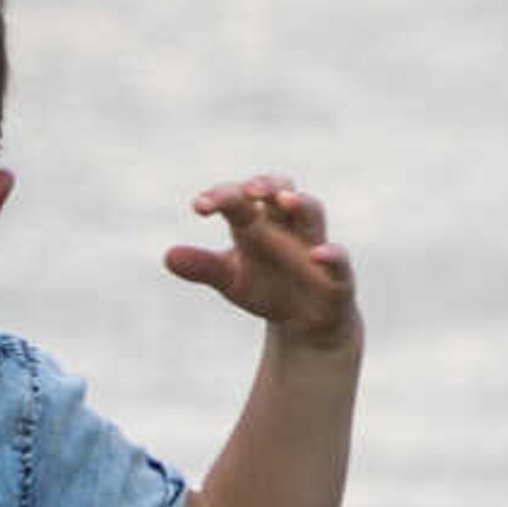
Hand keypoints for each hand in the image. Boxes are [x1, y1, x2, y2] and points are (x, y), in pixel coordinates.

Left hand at [163, 175, 358, 349]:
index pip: (239, 199)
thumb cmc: (265, 287)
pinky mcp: (337, 275)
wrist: (304, 321)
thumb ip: (203, 267)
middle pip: (281, 190)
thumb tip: (168, 256)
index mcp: (259, 221)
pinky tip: (317, 255)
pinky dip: (331, 255)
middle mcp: (288, 225)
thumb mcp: (230, 280)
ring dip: (301, 204)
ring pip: (313, 213)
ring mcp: (315, 245)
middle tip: (248, 190)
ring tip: (284, 199)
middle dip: (266, 185)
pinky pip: (339, 259)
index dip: (222, 197)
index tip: (199, 207)